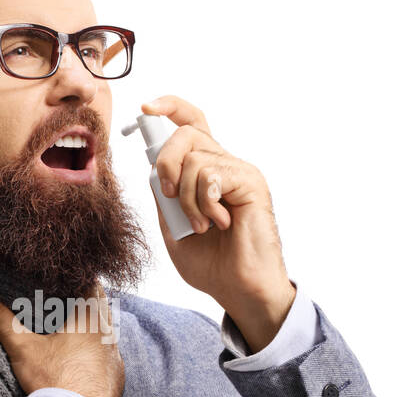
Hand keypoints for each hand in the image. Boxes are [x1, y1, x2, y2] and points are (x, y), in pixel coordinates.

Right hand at [0, 281, 124, 396]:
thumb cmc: (55, 380)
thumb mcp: (22, 346)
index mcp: (91, 316)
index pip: (90, 281)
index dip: (73, 276)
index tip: (58, 275)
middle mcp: (109, 333)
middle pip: (99, 304)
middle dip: (80, 300)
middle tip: (59, 298)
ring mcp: (115, 356)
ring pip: (105, 330)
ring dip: (89, 326)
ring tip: (67, 326)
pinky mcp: (115, 376)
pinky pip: (107, 355)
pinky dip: (95, 351)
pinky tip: (79, 357)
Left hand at [141, 95, 296, 352]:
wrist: (239, 289)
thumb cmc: (211, 264)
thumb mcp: (172, 227)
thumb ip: (163, 196)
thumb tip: (154, 167)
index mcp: (205, 172)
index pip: (190, 124)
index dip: (169, 108)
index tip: (146, 107)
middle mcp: (223, 165)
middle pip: (186, 132)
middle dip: (166, 162)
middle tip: (169, 196)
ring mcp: (238, 172)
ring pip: (195, 158)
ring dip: (186, 197)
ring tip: (199, 225)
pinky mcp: (251, 182)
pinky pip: (211, 175)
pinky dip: (204, 202)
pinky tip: (218, 222)